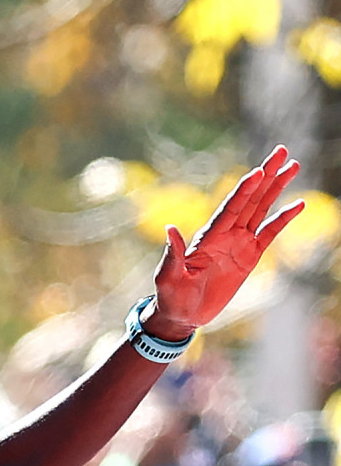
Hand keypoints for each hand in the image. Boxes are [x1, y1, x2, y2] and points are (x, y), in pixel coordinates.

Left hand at [148, 146, 303, 337]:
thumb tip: (169, 228)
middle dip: (266, 174)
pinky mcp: (249, 256)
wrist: (182, 314)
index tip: (257, 171)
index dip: (243, 190)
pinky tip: (298, 204)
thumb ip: (172, 253)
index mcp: (207, 237)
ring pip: (262, 208)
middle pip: (250, 198)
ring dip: (277, 187)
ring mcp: (239, 243)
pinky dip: (283, 218)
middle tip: (282, 150)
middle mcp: (225, 234)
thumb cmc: (170, 296)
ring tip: (293, 166)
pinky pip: (270, 233)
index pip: (230, 208)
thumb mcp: (167, 276)